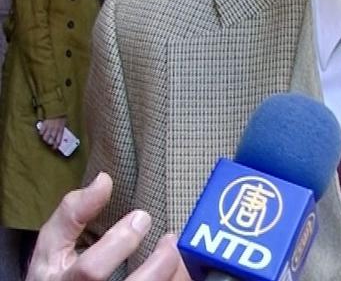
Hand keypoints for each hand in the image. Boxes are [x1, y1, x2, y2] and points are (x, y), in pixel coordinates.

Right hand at [26, 172, 188, 280]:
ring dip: (169, 275)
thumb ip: (71, 214)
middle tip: (170, 240)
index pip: (90, 270)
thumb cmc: (55, 273)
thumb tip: (103, 180)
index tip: (142, 216)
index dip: (119, 242)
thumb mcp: (51, 246)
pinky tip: (177, 270)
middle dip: (156, 267)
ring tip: (178, 254)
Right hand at [38, 116, 66, 150]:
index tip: (54, 148)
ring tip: (45, 139)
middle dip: (50, 143)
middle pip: (51, 140)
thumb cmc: (61, 116)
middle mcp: (55, 129)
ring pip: (45, 137)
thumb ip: (61, 129)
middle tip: (49, 143)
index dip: (56, 145)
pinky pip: (41, 132)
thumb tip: (61, 137)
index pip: (58, 139)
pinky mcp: (44, 125)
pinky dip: (41, 133)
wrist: (56, 109)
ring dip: (45, 139)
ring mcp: (49, 127)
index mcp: (61, 129)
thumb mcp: (64, 123)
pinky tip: (42, 133)